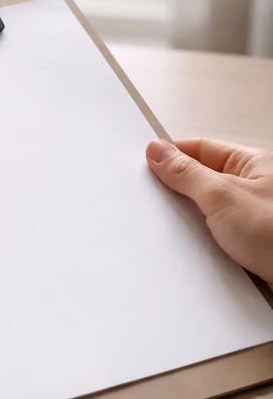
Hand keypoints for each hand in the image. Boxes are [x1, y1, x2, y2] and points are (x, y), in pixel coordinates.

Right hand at [146, 138, 272, 283]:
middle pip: (201, 180)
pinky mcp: (248, 246)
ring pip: (206, 211)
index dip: (171, 154)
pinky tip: (179, 249)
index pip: (202, 149)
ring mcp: (251, 218)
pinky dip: (196, 242)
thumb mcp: (222, 195)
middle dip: (174, 189)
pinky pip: (214, 237)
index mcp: (254, 164)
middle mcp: (254, 188)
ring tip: (159, 225)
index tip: (142, 163)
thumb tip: (157, 150)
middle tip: (145, 198)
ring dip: (186, 220)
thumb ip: (186, 173)